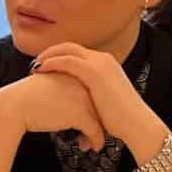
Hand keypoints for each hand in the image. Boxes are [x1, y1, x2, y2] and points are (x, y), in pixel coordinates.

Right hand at [0, 70, 106, 151]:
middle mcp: (79, 83)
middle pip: (99, 104)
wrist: (12, 106)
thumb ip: (60, 86)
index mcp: (71, 73)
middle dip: (98, 122)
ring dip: (97, 134)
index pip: (91, 91)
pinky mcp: (79, 114)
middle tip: (92, 134)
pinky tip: (92, 147)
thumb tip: (67, 100)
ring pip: (100, 118)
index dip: (93, 109)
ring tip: (89, 143)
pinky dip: (96, 141)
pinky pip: (95, 131)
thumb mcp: (45, 83)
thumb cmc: (23, 98)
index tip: (91, 121)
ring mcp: (81, 98)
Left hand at [32, 42, 167, 156]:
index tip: (44, 64)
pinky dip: (51, 62)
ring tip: (34, 66)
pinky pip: (66, 60)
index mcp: (106, 63)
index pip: (76, 51)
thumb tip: (73, 95)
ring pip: (66, 50)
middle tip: (35, 62)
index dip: (58, 55)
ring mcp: (99, 63)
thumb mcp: (103, 98)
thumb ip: (89, 90)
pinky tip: (40, 69)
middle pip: (69, 46)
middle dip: (50, 52)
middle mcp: (103, 59)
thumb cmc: (119, 119)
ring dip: (47, 56)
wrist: (137, 125)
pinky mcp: (94, 72)